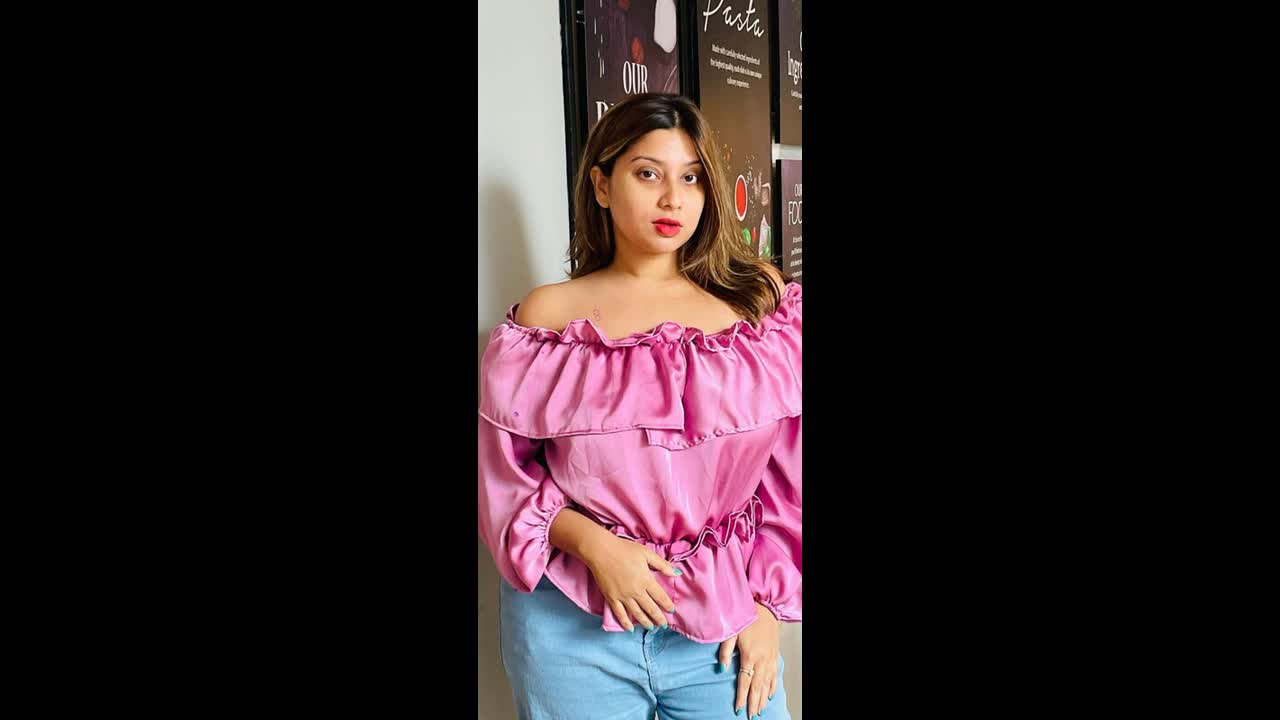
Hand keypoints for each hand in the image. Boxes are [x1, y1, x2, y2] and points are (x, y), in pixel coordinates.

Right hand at [581, 534, 680, 630]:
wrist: (601, 551)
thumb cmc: (624, 549)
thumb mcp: (646, 553)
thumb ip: (662, 565)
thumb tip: (677, 573)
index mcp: (646, 580)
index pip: (660, 597)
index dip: (667, 605)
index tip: (671, 611)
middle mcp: (636, 591)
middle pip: (650, 608)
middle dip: (659, 618)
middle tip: (664, 625)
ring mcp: (623, 596)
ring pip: (637, 614)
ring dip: (645, 622)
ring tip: (651, 628)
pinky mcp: (611, 598)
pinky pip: (620, 614)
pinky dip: (625, 622)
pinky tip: (630, 628)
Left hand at [718, 602, 779, 717]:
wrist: (765, 607)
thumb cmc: (746, 616)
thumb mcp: (731, 631)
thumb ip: (725, 651)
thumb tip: (721, 668)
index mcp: (750, 655)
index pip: (744, 681)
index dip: (741, 697)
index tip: (738, 709)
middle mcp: (762, 660)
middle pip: (758, 687)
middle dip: (754, 703)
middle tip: (751, 716)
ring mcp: (770, 659)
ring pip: (767, 684)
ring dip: (763, 699)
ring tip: (759, 711)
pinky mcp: (775, 656)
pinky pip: (775, 676)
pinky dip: (773, 687)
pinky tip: (770, 695)